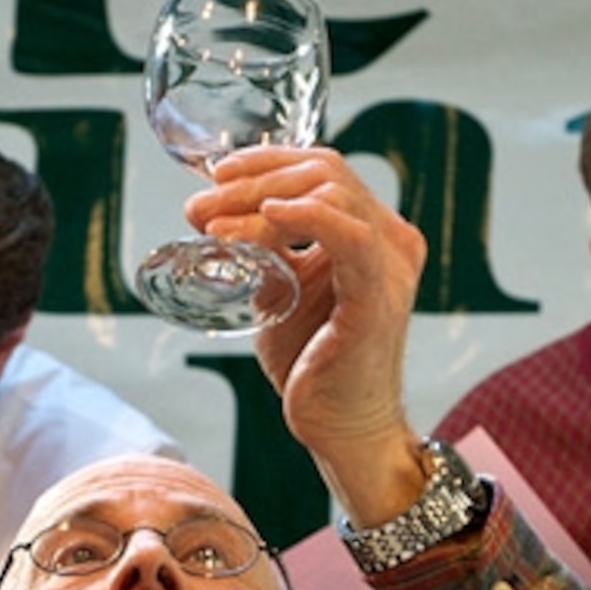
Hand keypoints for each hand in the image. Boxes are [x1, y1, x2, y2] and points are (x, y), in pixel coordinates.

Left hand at [186, 146, 427, 523]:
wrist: (343, 427)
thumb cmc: (315, 364)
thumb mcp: (281, 291)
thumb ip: (262, 251)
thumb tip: (211, 214)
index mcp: (371, 230)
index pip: (321, 168)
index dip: (265, 162)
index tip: (215, 178)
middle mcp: (390, 237)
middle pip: (321, 172)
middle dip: (252, 180)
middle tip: (200, 206)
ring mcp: (390, 262)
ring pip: (329, 192)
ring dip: (261, 199)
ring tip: (212, 224)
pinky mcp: (378, 294)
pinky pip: (349, 236)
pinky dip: (308, 216)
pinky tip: (269, 216)